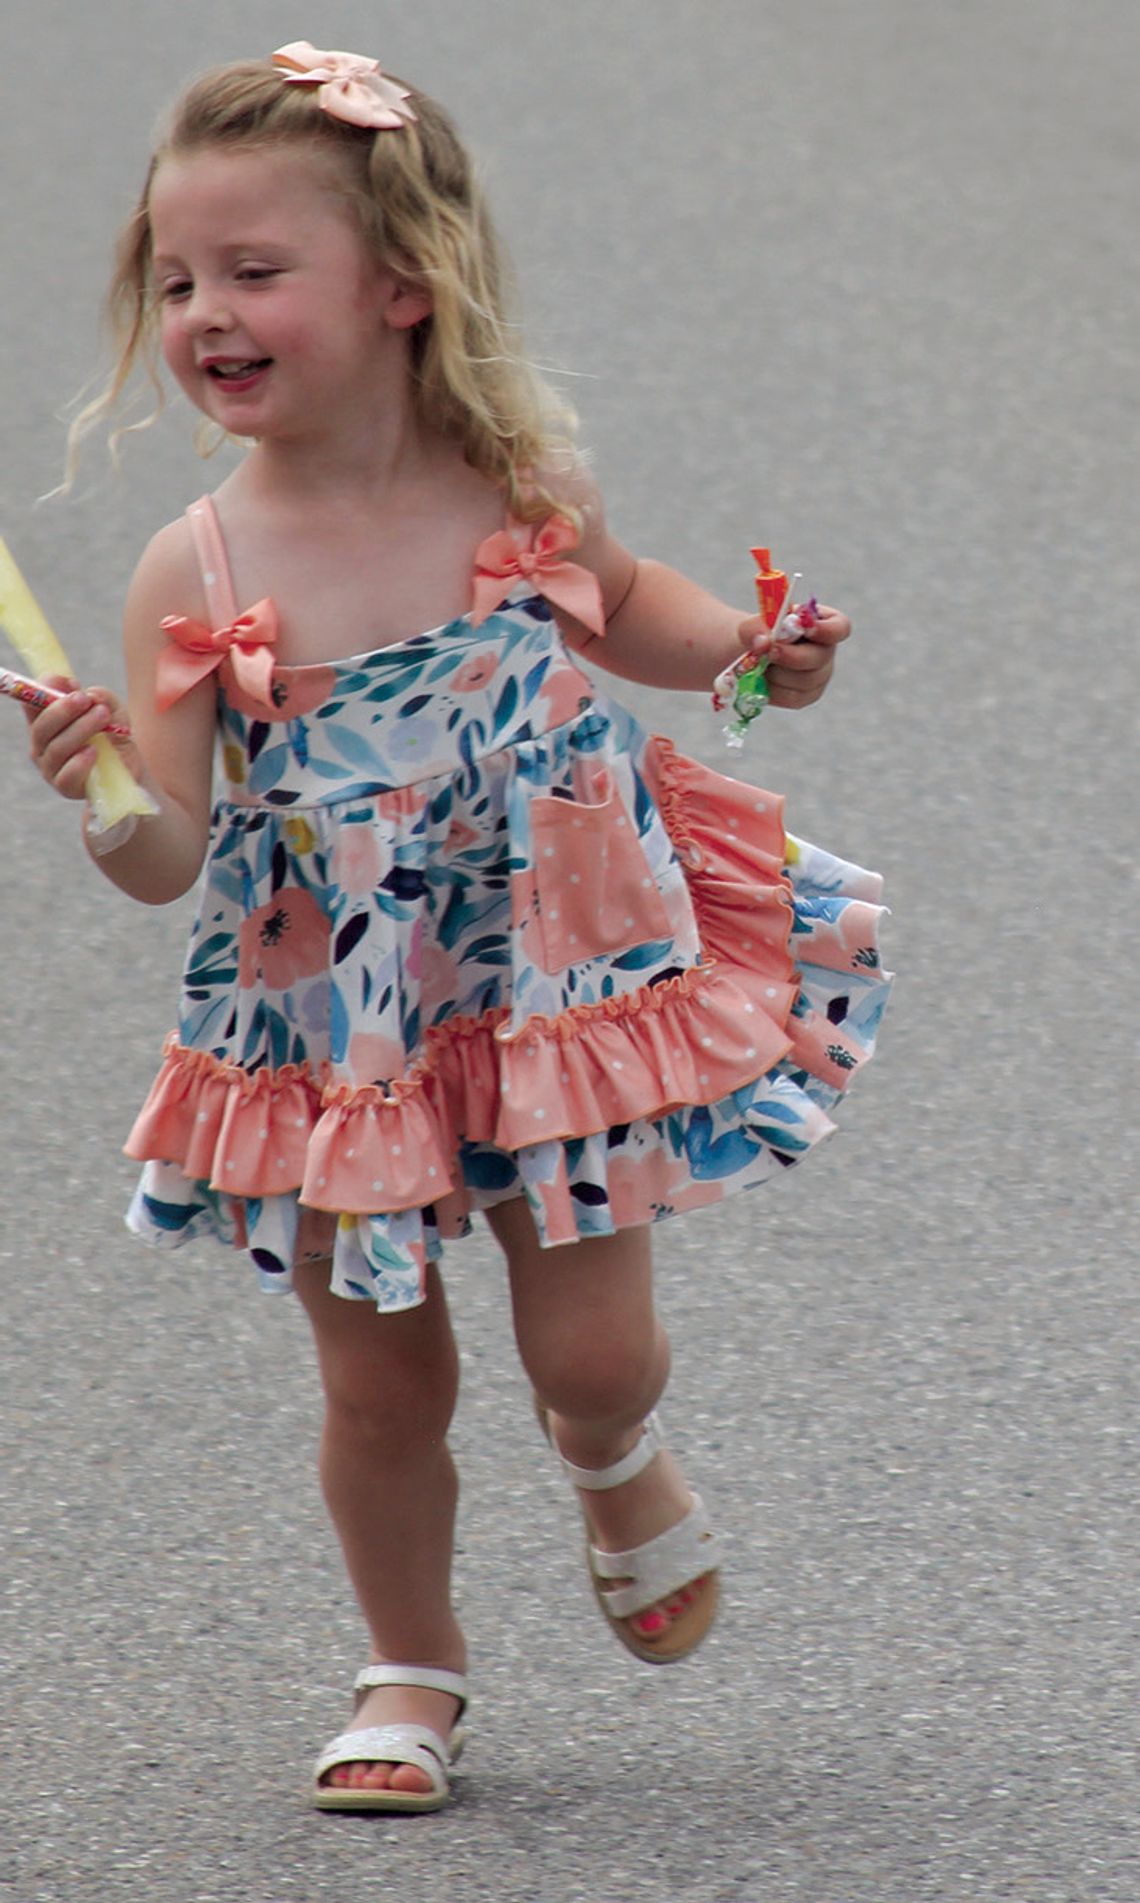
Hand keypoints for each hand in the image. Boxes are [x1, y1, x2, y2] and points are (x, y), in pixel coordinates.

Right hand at [25, 674, 135, 799]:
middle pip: (42, 727)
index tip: (69, 682)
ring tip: (102, 717)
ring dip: (80, 729)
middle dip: (63, 710)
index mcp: (45, 721)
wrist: (129, 766)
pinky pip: (66, 776)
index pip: (32, 704)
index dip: (45, 690)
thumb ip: (103, 698)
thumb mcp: (112, 710)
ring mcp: (51, 767)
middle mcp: (42, 744)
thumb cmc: (112, 734)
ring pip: (57, 748)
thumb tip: (92, 695)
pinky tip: (94, 750)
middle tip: (84, 699)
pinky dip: (79, 762)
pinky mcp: (65, 786)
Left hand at [736, 605, 851, 710]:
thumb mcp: (754, 624)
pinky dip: (772, 689)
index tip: (808, 629)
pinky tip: (762, 679)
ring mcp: (819, 676)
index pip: (840, 627)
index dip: (827, 630)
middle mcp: (826, 650)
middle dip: (792, 656)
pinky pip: (792, 697)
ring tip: (759, 664)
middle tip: (769, 652)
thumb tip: (763, 642)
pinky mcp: (805, 696)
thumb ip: (756, 628)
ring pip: (805, 680)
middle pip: (820, 658)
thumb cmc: (759, 633)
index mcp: (822, 623)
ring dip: (777, 673)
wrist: (748, 656)